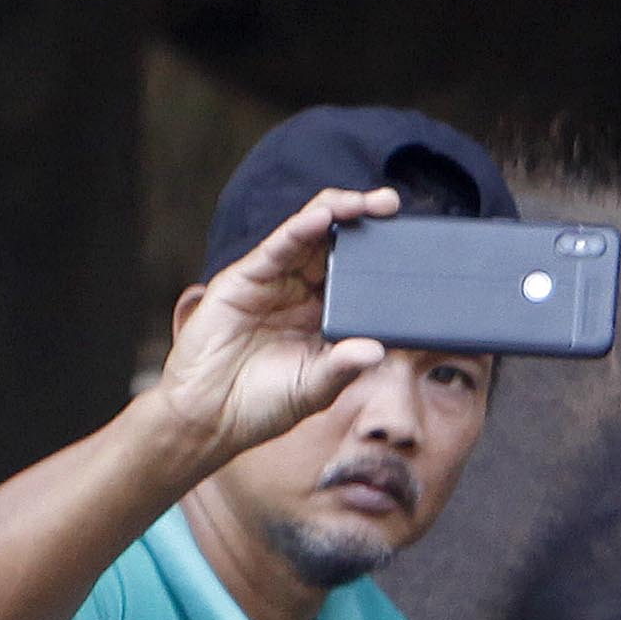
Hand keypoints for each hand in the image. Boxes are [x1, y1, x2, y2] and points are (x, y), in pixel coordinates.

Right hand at [147, 184, 394, 469]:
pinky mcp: (245, 278)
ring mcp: (273, 280)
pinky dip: (300, 228)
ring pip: (308, 232)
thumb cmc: (262, 405)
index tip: (412, 242)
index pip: (357, 271)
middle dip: (364, 218)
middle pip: (336, 241)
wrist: (208, 417)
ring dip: (336, 212)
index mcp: (323, 313)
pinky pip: (277, 247)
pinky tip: (322, 217)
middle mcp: (300, 289)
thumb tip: (377, 350)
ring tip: (364, 202)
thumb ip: (342, 367)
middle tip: (392, 204)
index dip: (381, 252)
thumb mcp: (314, 389)